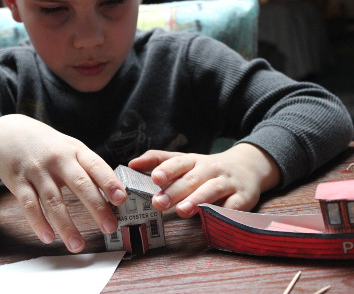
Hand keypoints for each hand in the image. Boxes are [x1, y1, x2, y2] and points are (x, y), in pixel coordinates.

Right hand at [0, 114, 126, 252]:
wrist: (9, 133)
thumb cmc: (48, 146)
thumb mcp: (70, 148)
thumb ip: (89, 168)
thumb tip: (114, 193)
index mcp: (76, 151)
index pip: (96, 166)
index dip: (110, 182)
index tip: (121, 199)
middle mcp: (58, 159)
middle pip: (80, 184)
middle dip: (96, 207)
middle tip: (109, 227)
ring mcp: (37, 170)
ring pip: (54, 200)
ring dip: (66, 225)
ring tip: (77, 245)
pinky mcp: (18, 181)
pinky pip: (29, 205)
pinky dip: (39, 223)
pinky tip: (48, 238)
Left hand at [128, 143, 280, 216]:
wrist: (248, 166)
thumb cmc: (207, 168)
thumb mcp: (185, 161)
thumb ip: (159, 161)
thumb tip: (132, 164)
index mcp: (194, 161)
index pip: (179, 162)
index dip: (167, 169)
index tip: (155, 177)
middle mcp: (210, 169)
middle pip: (192, 179)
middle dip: (175, 191)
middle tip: (159, 202)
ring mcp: (228, 182)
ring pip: (212, 190)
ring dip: (197, 200)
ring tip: (182, 211)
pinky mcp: (243, 197)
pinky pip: (234, 205)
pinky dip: (224, 212)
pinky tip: (214, 218)